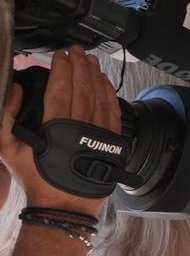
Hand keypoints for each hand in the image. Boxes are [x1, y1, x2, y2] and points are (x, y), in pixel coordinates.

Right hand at [0, 47, 121, 214]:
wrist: (63, 205)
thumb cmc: (35, 177)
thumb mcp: (8, 148)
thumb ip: (7, 116)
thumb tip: (15, 88)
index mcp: (55, 127)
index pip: (60, 88)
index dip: (62, 69)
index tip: (60, 56)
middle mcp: (80, 128)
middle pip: (83, 88)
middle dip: (80, 66)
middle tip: (76, 50)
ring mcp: (99, 135)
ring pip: (100, 98)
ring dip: (96, 77)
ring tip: (90, 61)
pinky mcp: (112, 143)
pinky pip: (114, 114)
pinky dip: (110, 96)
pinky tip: (105, 83)